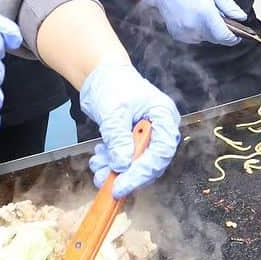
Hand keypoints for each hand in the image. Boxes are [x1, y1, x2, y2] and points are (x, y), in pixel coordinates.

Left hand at [79, 62, 180, 198]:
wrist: (100, 75)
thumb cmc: (112, 84)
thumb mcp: (113, 111)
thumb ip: (118, 138)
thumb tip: (122, 164)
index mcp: (164, 115)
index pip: (162, 151)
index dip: (143, 171)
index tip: (122, 183)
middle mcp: (160, 127)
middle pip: (152, 162)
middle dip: (127, 174)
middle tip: (105, 180)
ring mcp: (147, 135)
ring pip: (137, 164)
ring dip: (115, 170)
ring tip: (97, 165)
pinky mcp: (134, 140)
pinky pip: (127, 159)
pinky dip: (111, 163)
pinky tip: (99, 157)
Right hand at [139, 0, 243, 44]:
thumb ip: (228, 5)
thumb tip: (241, 17)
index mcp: (205, 13)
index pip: (224, 36)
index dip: (234, 38)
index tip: (238, 35)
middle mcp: (194, 26)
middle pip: (216, 39)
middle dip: (222, 32)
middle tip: (221, 18)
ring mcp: (184, 32)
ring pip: (205, 39)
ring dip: (210, 31)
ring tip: (204, 14)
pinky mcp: (177, 35)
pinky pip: (194, 38)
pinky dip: (198, 31)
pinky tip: (194, 17)